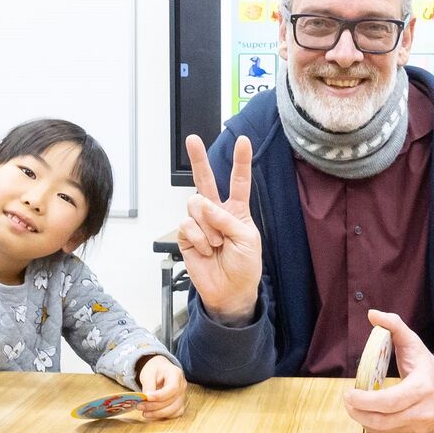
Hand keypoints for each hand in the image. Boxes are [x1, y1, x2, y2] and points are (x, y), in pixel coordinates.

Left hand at [136, 355, 187, 419]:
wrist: (160, 370)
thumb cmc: (155, 370)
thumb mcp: (148, 373)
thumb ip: (148, 386)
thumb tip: (146, 399)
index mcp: (176, 374)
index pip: (172, 388)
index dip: (160, 396)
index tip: (146, 398)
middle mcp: (182, 386)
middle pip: (172, 401)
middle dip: (155, 406)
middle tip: (139, 406)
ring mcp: (183, 396)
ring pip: (174, 410)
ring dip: (158, 413)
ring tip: (144, 413)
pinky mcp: (180, 404)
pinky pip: (174, 413)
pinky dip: (164, 415)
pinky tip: (152, 414)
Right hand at [177, 134, 261, 324]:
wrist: (231, 291)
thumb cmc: (245, 266)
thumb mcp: (248, 240)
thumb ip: (228, 219)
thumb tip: (205, 205)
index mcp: (237, 210)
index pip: (238, 182)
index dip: (241, 162)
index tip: (243, 141)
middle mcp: (216, 212)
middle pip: (205, 181)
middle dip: (198, 160)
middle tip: (193, 140)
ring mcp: (200, 223)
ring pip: (195, 205)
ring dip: (207, 225)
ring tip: (216, 243)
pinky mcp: (186, 236)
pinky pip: (186, 225)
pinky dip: (197, 237)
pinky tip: (205, 249)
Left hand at [344, 310, 433, 432]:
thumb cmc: (427, 368)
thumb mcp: (414, 343)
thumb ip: (394, 326)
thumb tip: (373, 314)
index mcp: (422, 388)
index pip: (391, 401)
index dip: (366, 401)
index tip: (349, 393)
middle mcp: (423, 412)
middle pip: (383, 420)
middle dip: (358, 412)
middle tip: (348, 400)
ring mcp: (419, 428)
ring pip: (382, 431)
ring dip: (363, 420)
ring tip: (355, 407)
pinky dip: (373, 429)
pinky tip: (369, 416)